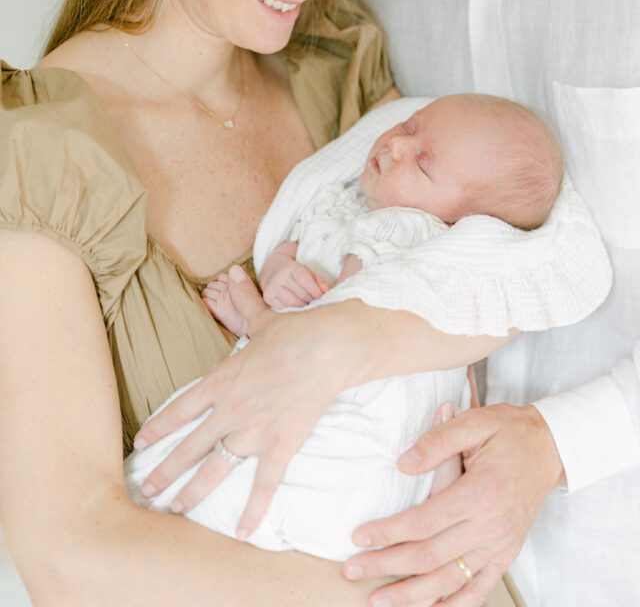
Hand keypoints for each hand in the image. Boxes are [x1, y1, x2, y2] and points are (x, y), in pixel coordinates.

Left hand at [134, 265, 350, 536]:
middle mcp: (230, 409)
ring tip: (176, 509)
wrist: (331, 346)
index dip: (158, 429)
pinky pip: (264, 483)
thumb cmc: (296, 331)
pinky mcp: (280, 444)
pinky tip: (243, 531)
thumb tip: (233, 274)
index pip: (180, 409)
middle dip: (165, 471)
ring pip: (215, 468)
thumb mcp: (263, 318)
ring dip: (193, 491)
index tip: (141, 445)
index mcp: (221, 380)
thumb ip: (243, 303)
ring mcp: (253, 430)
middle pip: (189, 447)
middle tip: (148, 490)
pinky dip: (253, 509)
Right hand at [260, 240, 329, 307]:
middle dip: (312, 299)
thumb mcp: (304, 268)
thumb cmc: (292, 268)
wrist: (271, 268)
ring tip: (309, 303)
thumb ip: (316, 278)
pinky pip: (286, 308)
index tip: (324, 296)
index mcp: (289, 267)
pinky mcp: (268, 298)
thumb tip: (326, 290)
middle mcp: (278, 278)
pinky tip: (298, 306)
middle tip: (318, 301)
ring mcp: (271, 289)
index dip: (316, 290)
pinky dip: (294, 309)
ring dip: (304, 305)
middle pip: (301, 294)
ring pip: (294, 304)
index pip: (305, 281)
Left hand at [342, 404, 564, 606]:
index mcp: (481, 493)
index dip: (388, 533)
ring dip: (410, 595)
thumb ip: (437, 441)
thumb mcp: (475, 422)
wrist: (550, 447)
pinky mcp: (506, 556)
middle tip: (352, 570)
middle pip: (429, 557)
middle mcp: (491, 527)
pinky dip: (451, 606)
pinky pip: (477, 591)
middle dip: (386, 566)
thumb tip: (403, 464)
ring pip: (448, 581)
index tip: (359, 537)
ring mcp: (500, 547)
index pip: (423, 522)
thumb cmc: (509, 432)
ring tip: (377, 600)